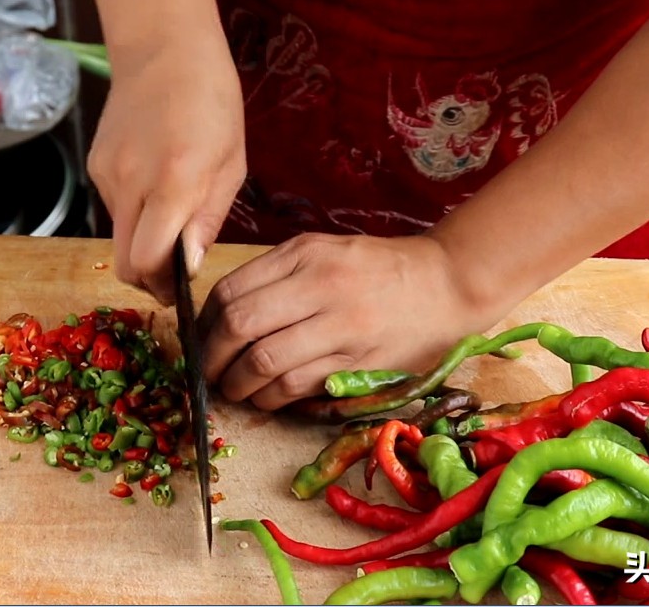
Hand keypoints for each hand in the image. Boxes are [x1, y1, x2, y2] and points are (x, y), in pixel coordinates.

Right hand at [88, 37, 245, 304]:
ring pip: (119, 236)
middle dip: (149, 278)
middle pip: (124, 261)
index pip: (147, 261)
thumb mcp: (231, 165)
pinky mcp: (94, 165)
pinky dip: (135, 211)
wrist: (164, 48)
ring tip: (172, 211)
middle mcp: (131, 182)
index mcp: (174, 181)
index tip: (180, 289)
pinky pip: (114, 208)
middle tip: (174, 273)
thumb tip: (189, 267)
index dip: (162, 286)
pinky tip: (155, 182)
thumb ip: (208, 220)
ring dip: (144, 240)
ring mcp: (106, 173)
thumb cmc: (212, 101)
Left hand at [196, 232, 506, 410]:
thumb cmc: (379, 268)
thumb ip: (276, 275)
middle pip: (240, 326)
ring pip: (265, 362)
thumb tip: (220, 314)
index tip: (201, 340)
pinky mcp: (359, 362)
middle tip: (208, 374)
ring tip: (235, 390)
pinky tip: (268, 398)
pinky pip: (298, 386)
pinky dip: (272, 398)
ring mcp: (341, 326)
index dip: (205, 323)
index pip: (231, 291)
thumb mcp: (324, 250)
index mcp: (305, 255)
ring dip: (239, 385)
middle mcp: (320, 286)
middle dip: (212, 358)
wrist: (447, 282)